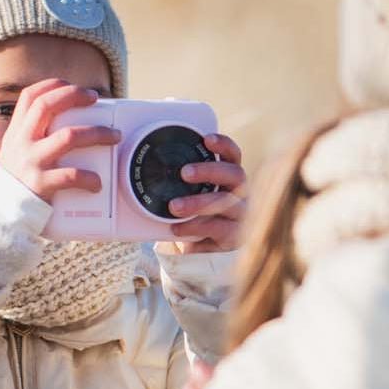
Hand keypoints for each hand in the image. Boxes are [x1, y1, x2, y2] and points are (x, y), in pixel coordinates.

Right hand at [0, 79, 120, 202]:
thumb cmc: (14, 182)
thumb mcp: (14, 153)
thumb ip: (32, 137)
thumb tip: (65, 124)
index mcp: (16, 133)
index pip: (30, 97)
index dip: (52, 86)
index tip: (72, 87)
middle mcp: (22, 142)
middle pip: (47, 106)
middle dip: (74, 96)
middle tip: (95, 99)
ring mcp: (31, 162)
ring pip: (68, 137)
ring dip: (96, 133)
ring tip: (114, 136)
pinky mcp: (41, 184)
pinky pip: (70, 175)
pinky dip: (88, 177)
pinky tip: (97, 182)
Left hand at [165, 132, 246, 252]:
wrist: (198, 249)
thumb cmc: (193, 215)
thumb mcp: (188, 195)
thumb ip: (182, 181)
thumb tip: (148, 161)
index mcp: (229, 178)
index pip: (233, 156)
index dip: (223, 145)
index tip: (206, 139)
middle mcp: (240, 193)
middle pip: (235, 174)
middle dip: (209, 171)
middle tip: (184, 172)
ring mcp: (240, 214)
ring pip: (226, 203)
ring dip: (198, 202)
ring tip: (173, 207)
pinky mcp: (234, 236)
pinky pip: (219, 228)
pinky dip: (196, 226)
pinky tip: (178, 228)